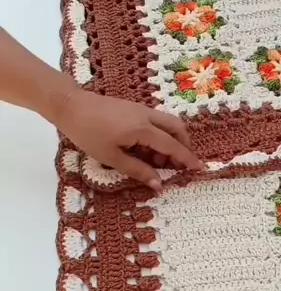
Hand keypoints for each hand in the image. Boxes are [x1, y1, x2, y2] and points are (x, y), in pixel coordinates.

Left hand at [56, 90, 202, 189]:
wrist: (70, 106)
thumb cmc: (88, 133)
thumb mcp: (112, 157)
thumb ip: (138, 171)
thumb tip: (158, 184)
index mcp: (143, 129)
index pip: (172, 146)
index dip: (187, 158)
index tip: (200, 168)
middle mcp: (148, 116)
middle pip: (178, 128)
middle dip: (184, 146)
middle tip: (178, 165)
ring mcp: (141, 109)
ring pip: (168, 123)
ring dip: (170, 141)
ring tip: (157, 162)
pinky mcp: (134, 108)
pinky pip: (156, 122)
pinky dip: (159, 135)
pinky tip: (145, 150)